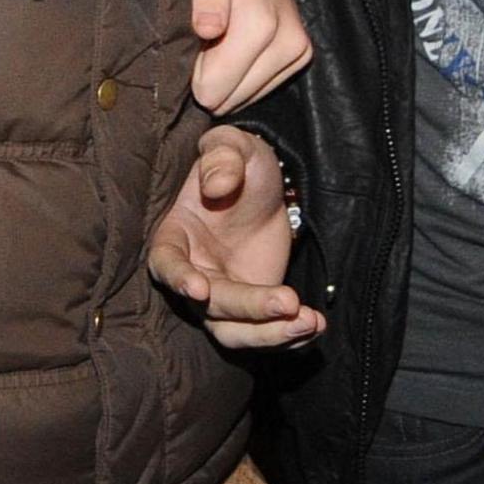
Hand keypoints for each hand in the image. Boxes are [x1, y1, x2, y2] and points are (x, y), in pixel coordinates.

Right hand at [147, 126, 322, 350]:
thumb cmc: (239, 165)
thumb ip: (222, 155)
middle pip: (212, 308)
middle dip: (250, 309)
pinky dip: (290, 336)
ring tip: (309, 322)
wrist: (264, 192)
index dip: (179, 279)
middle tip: (289, 302)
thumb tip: (217, 186)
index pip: (167, 264)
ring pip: (236, 334)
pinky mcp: (253, 311)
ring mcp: (222, 299)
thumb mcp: (233, 146)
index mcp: (175, 238)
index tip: (200, 290)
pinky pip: (266, 333)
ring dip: (271, 335)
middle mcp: (194, 276)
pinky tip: (316, 325)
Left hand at [189, 0, 310, 114]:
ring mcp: (298, 47)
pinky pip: (263, 87)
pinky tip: (231, 50)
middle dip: (208, 77)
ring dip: (225, 78)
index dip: (190, 74)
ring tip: (215, 40)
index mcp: (261, 22)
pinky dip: (242, 77)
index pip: (215, 88)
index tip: (185, 45)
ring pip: (247, 96)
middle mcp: (288, 40)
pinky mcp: (301, 52)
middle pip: (232, 97)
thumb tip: (209, 28)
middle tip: (199, 40)